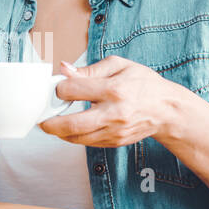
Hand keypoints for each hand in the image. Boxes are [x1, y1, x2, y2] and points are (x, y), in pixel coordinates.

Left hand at [38, 56, 184, 147]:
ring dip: (59, 132)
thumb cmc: (143, 84)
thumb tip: (64, 69)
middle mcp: (114, 113)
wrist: (166, 110)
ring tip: (51, 124)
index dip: (60, 89)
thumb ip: (89, 69)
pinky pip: (87, 143)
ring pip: (77, 138)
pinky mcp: (115, 142)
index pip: (74, 90)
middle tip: (41, 119)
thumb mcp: (119, 66)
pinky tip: (69, 128)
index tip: (58, 88)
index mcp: (114, 89)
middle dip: (50, 123)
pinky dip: (74, 137)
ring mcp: (115, 131)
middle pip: (73, 123)